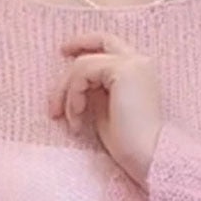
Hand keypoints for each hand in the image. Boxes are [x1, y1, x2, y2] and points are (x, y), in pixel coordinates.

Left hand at [48, 32, 162, 186]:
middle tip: (54, 103)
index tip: (64, 52)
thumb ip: (95, 89)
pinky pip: (84, 72)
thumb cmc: (128, 143)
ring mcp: (132, 64)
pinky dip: (74, 95)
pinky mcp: (123, 71)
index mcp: (139, 71)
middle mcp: (139, 62)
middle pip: (96, 46)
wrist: (147, 157)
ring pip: (84, 63)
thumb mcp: (105, 109)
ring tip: (73, 121)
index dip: (85, 43)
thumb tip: (74, 80)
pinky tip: (78, 119)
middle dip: (69, 67)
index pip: (108, 45)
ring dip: (69, 93)